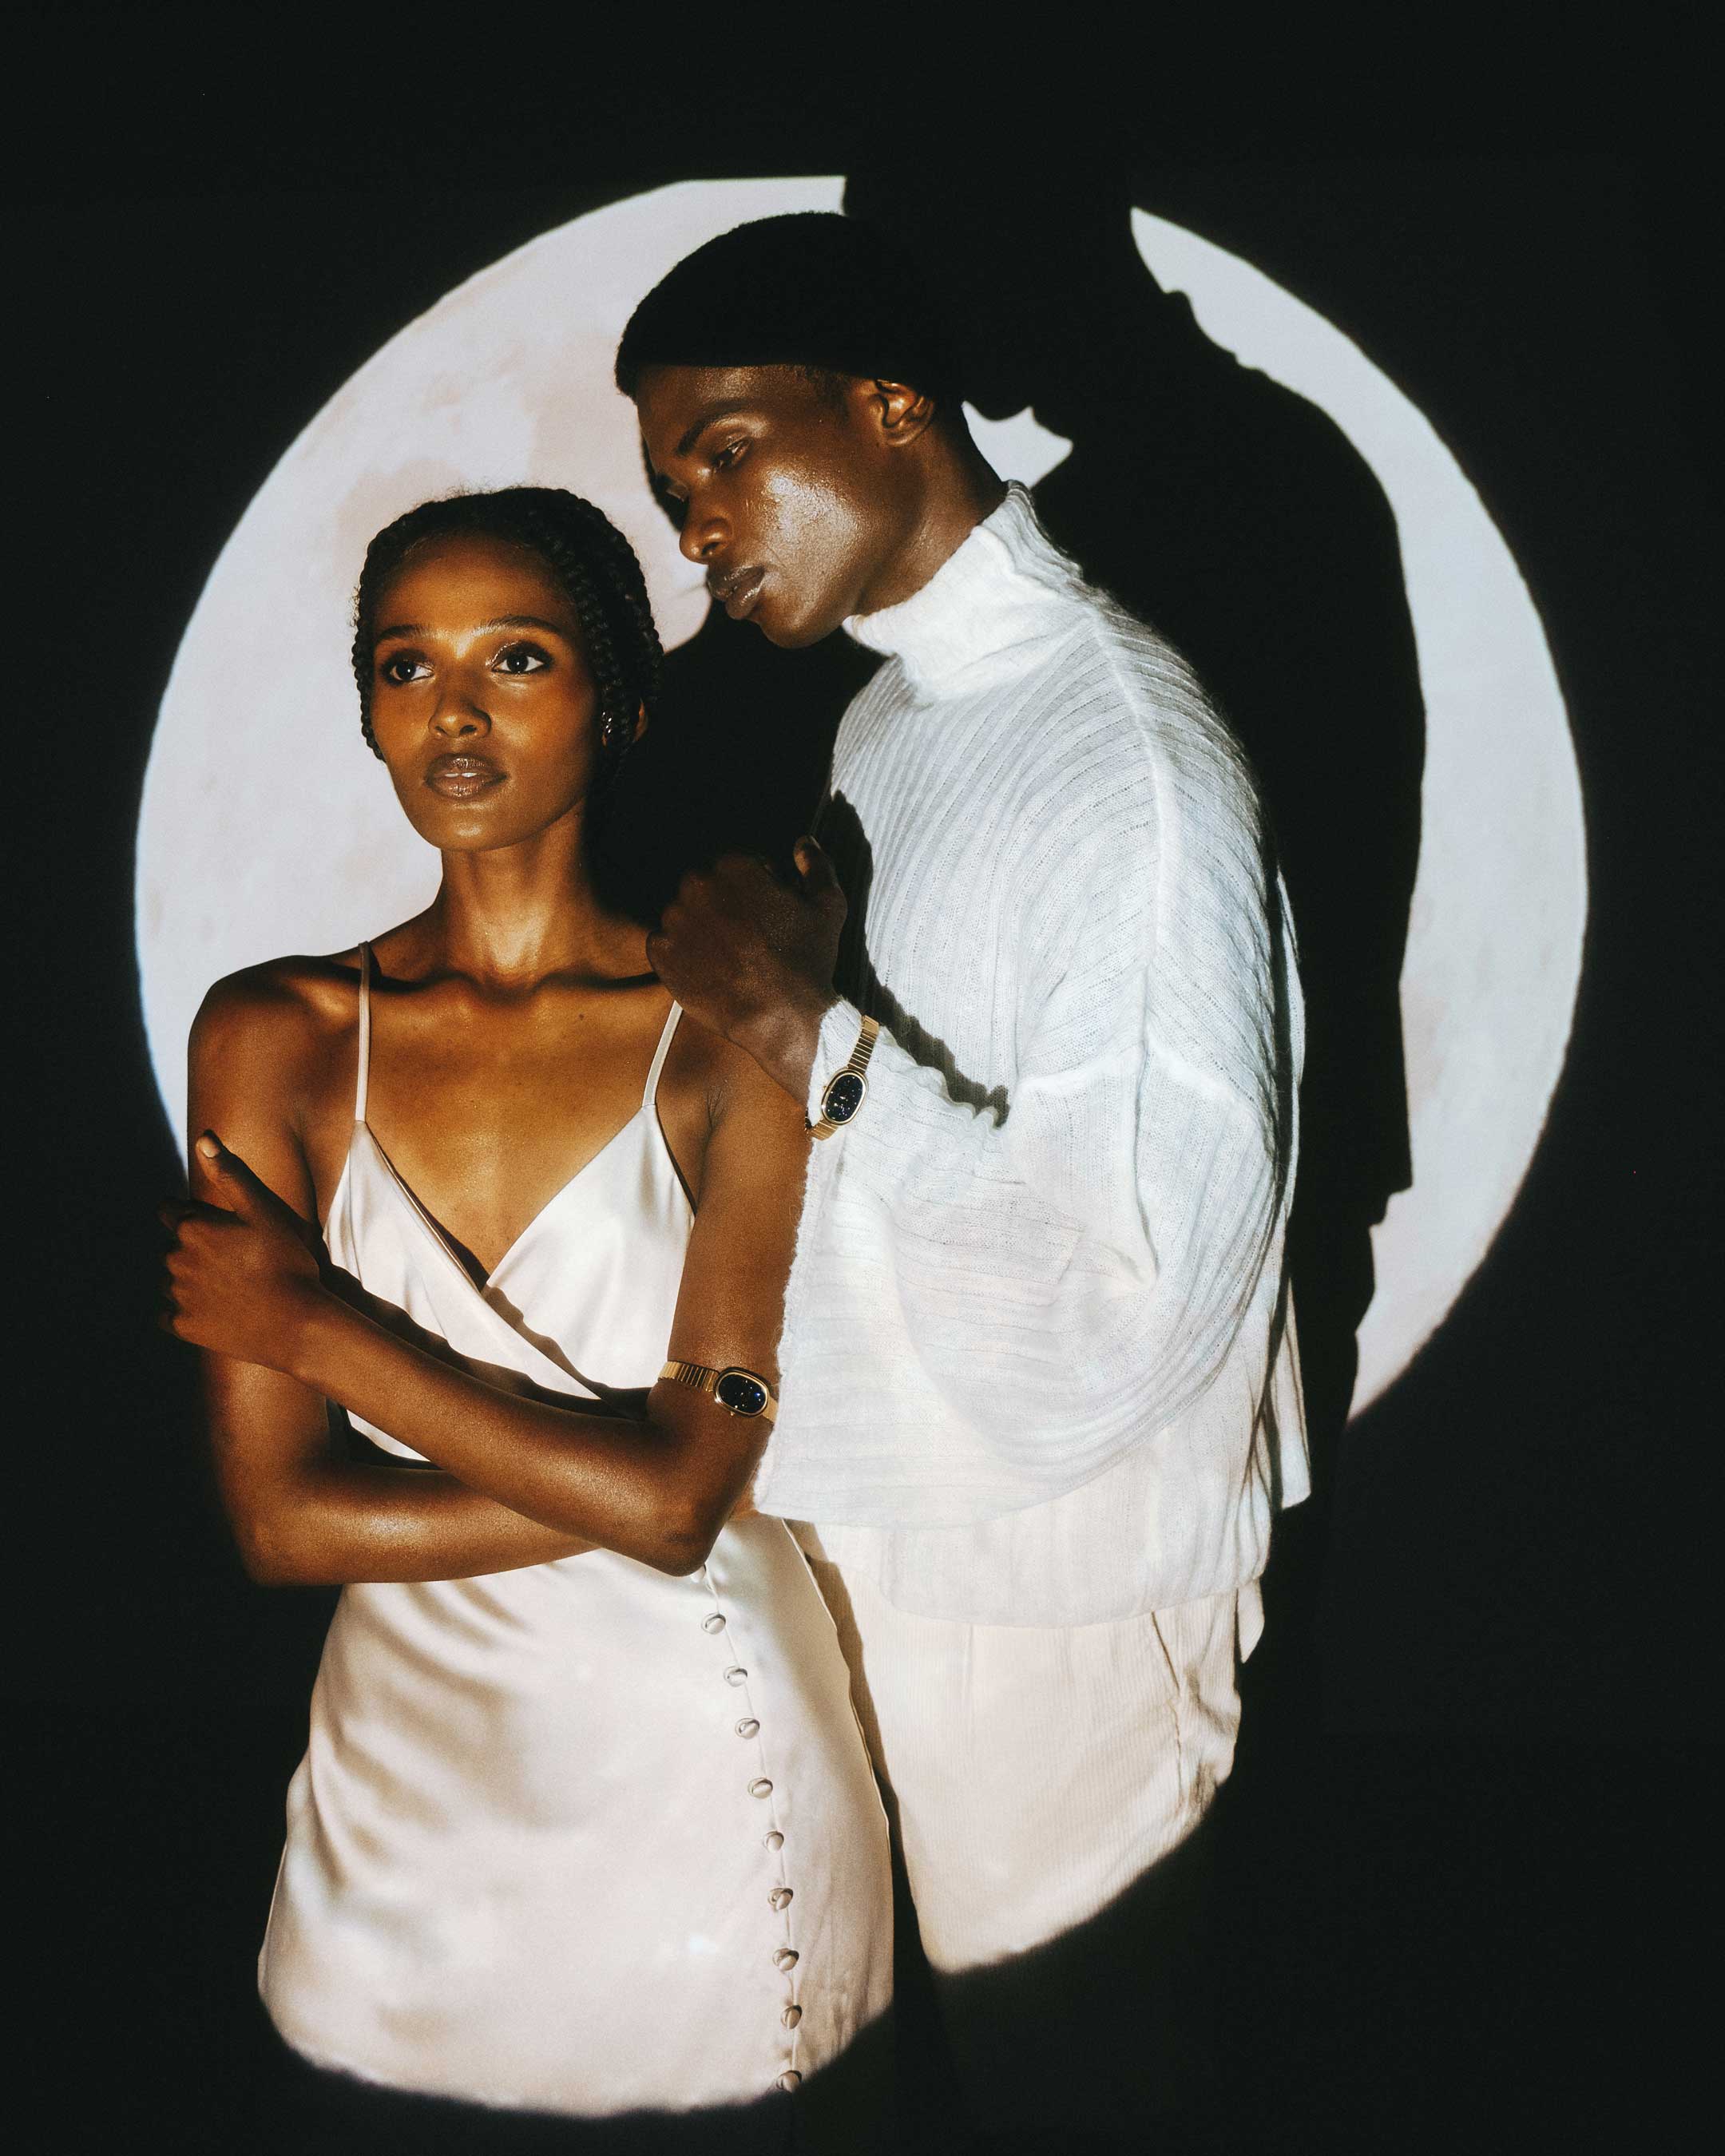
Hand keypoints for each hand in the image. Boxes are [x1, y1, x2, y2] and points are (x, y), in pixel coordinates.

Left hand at [160, 1133, 326, 1371]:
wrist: (296, 1324)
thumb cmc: (286, 1262)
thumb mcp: (264, 1211)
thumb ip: (230, 1175)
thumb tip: (203, 1139)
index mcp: (192, 1228)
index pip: (170, 1212)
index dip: (191, 1215)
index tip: (216, 1227)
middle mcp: (176, 1260)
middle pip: (174, 1247)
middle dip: (194, 1248)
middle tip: (234, 1259)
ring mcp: (178, 1296)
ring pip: (171, 1280)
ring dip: (189, 1279)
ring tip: (228, 1285)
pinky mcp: (183, 1326)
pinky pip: (169, 1316)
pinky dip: (185, 1311)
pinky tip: (213, 1310)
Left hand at [647, 838, 844, 1101]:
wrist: (781, 1017)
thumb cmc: (808, 959)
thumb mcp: (829, 906)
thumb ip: (815, 865)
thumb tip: (804, 842)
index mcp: (733, 866)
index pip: (734, 863)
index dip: (752, 885)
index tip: (765, 909)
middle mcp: (697, 886)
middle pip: (704, 885)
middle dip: (722, 902)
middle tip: (747, 934)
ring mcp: (675, 920)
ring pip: (684, 912)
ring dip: (701, 925)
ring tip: (729, 954)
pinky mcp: (661, 953)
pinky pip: (666, 942)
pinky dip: (683, 952)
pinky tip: (710, 968)